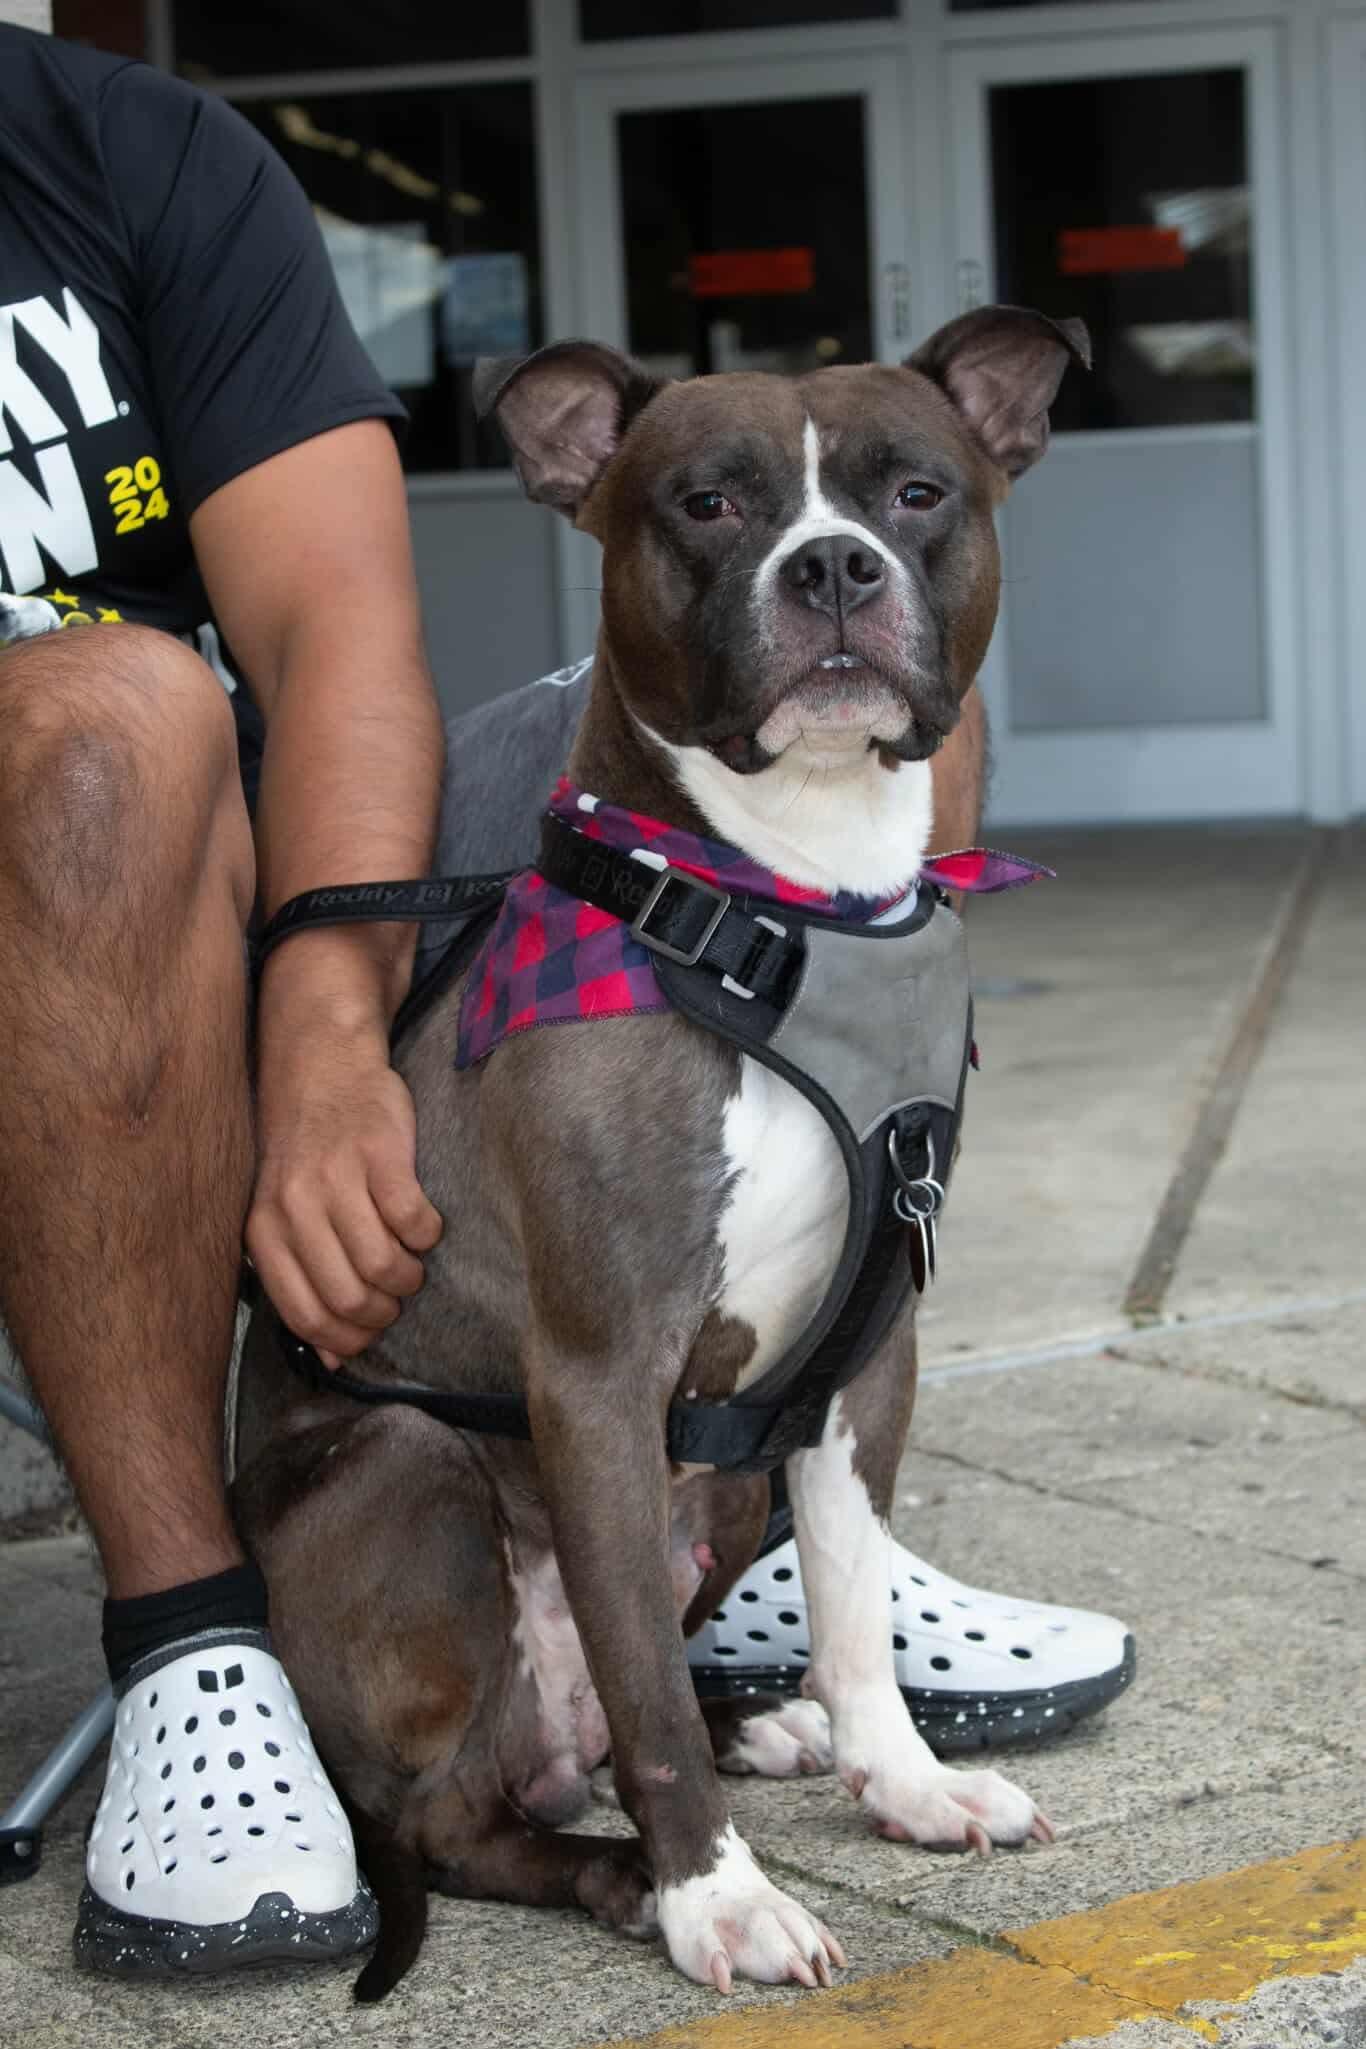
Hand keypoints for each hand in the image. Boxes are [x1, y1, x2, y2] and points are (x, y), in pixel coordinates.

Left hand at [247, 1022, 442, 1365]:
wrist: (321, 1066)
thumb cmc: (307, 1153)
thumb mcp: (284, 1215)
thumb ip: (302, 1281)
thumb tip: (334, 1361)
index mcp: (265, 1231)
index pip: (305, 1314)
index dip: (346, 1338)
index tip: (369, 1333)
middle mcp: (295, 1207)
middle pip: (349, 1296)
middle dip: (384, 1312)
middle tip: (396, 1297)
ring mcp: (337, 1178)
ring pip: (383, 1265)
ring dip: (409, 1277)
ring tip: (411, 1264)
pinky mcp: (380, 1153)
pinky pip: (413, 1221)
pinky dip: (427, 1235)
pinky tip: (422, 1224)